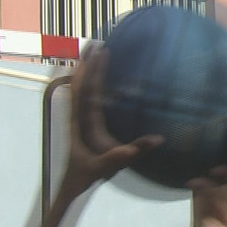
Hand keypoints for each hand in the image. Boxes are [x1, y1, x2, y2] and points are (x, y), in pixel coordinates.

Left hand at [63, 50, 162, 194]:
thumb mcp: (106, 166)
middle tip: (95, 40)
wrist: (70, 186)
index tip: (102, 51)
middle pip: (79, 82)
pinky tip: (92, 78)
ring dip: (83, 69)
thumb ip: (126, 154)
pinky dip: (85, 82)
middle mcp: (77, 115)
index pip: (87, 90)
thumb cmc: (86, 176)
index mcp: (81, 121)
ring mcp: (76, 118)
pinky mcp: (79, 123)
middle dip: (85, 61)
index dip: (93, 70)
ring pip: (78, 88)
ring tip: (90, 51)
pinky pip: (81, 97)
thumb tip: (156, 140)